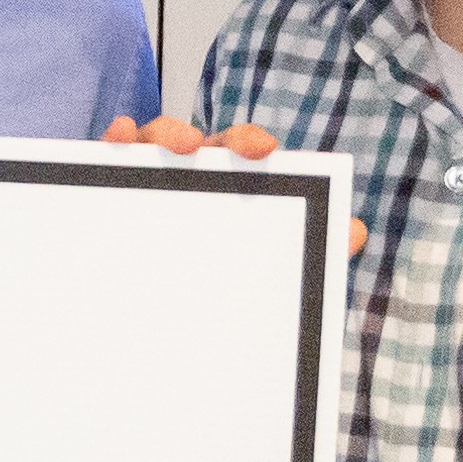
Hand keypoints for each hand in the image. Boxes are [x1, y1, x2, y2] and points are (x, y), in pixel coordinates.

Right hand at [103, 114, 374, 262]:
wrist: (152, 329)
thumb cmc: (213, 285)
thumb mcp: (260, 272)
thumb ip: (305, 248)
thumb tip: (354, 231)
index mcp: (225, 184)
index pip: (236, 153)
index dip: (247, 143)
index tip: (264, 149)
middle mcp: (184, 174)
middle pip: (188, 141)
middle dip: (194, 132)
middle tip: (197, 145)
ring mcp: (144, 179)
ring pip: (147, 143)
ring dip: (156, 133)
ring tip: (166, 147)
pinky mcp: (108, 189)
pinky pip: (107, 158)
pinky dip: (115, 138)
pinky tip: (119, 136)